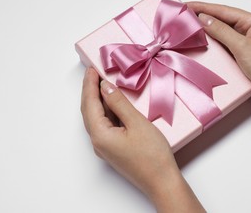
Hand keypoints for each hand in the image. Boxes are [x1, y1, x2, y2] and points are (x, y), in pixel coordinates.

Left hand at [81, 68, 204, 211]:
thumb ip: (119, 103)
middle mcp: (98, 142)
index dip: (89, 84)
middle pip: (89, 111)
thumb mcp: (136, 123)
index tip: (91, 68)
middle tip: (94, 72)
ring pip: (96, 118)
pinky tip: (112, 103)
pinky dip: (106, 111)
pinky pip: (105, 125)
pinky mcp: (113, 149)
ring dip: (98, 100)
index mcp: (100, 135)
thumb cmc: (152, 155)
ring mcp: (105, 147)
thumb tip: (105, 87)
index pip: (89, 103)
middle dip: (90, 90)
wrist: (162, 182)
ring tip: (101, 83)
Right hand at [187, 2, 250, 186]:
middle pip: (221, 20)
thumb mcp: (242, 47)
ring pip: (221, 33)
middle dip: (202, 17)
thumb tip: (203, 18)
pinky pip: (224, 46)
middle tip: (182, 16)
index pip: (223, 11)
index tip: (186, 5)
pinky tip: (201, 45)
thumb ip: (222, 32)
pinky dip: (212, 44)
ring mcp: (245, 43)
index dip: (203, 7)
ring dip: (206, 31)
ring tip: (187, 28)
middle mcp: (249, 30)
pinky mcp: (242, 56)